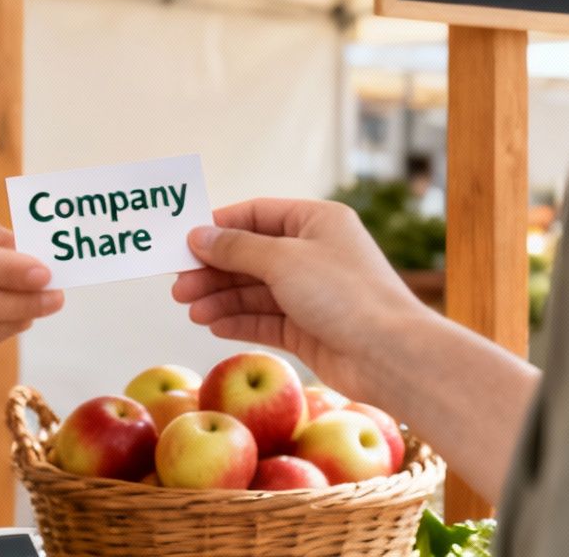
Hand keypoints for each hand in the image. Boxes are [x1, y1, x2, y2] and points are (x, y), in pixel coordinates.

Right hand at [172, 198, 426, 403]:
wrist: (390, 354)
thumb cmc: (342, 293)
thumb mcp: (283, 260)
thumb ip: (236, 248)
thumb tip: (198, 236)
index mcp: (316, 221)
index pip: (258, 215)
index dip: (219, 227)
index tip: (184, 242)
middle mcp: (314, 253)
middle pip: (252, 255)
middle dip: (214, 270)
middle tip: (178, 286)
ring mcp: (312, 293)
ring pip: (256, 290)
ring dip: (222, 298)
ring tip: (190, 310)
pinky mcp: (309, 329)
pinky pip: (266, 319)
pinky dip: (239, 320)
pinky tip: (212, 324)